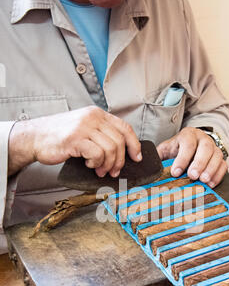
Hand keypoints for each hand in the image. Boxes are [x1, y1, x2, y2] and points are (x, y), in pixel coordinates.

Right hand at [8, 106, 141, 176]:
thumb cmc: (58, 136)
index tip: (136, 157)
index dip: (134, 144)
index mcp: (97, 114)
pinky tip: (88, 164)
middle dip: (119, 160)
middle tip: (113, 171)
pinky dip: (96, 163)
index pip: (125, 127)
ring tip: (99, 170)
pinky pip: (97, 154)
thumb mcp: (83, 129)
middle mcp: (92, 117)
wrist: (35, 137)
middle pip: (119, 141)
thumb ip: (100, 135)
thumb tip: (120, 152)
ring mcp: (84, 127)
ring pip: (110, 148)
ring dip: (108, 164)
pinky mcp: (76, 138)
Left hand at [157, 127, 227, 187]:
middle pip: (205, 148)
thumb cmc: (177, 149)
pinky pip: (223, 165)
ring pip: (217, 155)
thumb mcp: (166, 149)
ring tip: (203, 180)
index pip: (187, 144)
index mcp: (188, 135)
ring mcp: (214, 148)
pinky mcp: (220, 158)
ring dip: (211, 169)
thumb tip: (148, 165)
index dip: (182, 159)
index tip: (176, 172)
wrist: (192, 145)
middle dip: (199, 163)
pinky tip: (211, 183)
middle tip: (193, 175)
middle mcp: (203, 139)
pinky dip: (218, 174)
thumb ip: (159, 156)